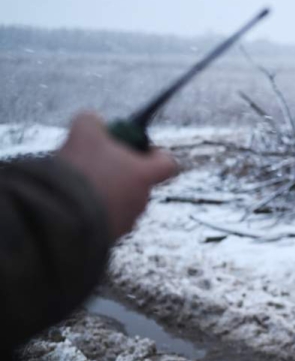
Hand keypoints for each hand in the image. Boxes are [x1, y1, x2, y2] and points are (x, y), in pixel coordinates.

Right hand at [57, 112, 177, 239]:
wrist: (61, 217)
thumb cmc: (81, 172)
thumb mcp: (84, 133)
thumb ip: (92, 121)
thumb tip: (92, 120)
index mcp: (145, 175)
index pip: (168, 164)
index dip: (156, 154)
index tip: (139, 149)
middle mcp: (141, 201)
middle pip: (139, 183)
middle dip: (120, 173)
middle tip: (95, 165)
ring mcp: (125, 223)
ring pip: (121, 202)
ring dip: (105, 193)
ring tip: (79, 185)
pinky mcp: (106, 240)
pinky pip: (103, 221)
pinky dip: (91, 212)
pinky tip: (71, 203)